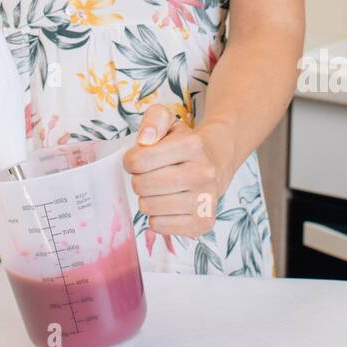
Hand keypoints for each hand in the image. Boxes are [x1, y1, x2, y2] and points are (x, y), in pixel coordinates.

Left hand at [122, 105, 235, 238]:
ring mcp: (205, 201)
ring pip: (148, 207)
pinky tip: (168, 204)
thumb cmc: (184, 144)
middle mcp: (203, 173)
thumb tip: (144, 140)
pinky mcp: (203, 223)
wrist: (215, 164)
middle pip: (142, 185)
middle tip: (148, 175)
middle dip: (138, 179)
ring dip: (147, 198)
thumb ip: (153, 120)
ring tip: (159, 189)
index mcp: (193, 145)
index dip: (130, 160)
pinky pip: (158, 226)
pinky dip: (156, 216)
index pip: (139, 160)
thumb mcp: (169, 122)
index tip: (138, 159)